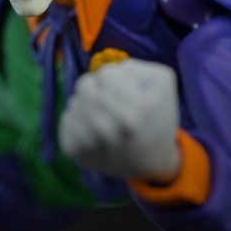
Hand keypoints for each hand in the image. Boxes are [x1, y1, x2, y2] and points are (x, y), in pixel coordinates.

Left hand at [59, 58, 180, 181]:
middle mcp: (109, 130)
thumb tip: (104, 74)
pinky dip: (79, 118)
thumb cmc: (157, 116)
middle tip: (110, 100)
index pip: (106, 73)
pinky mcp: (74, 151)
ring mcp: (88, 143)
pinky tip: (95, 130)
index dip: (114, 76)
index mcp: (135, 111)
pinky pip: (67, 118)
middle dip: (97, 87)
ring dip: (87, 103)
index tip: (123, 89)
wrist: (151, 162)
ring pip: (74, 101)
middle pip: (85, 85)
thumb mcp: (162, 83)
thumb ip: (136, 67)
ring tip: (104, 115)